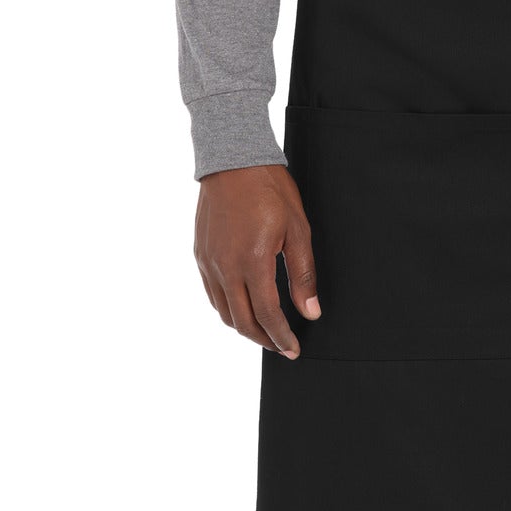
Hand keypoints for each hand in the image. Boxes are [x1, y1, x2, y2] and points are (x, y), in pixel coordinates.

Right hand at [195, 164, 318, 357]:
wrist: (232, 160)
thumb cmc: (270, 190)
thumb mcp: (298, 231)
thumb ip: (303, 276)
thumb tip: (310, 312)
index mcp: (254, 262)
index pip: (268, 316)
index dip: (282, 338)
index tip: (293, 350)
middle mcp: (226, 267)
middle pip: (243, 322)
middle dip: (264, 340)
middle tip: (282, 347)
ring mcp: (209, 262)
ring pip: (224, 312)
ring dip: (245, 328)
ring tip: (265, 332)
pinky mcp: (200, 254)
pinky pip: (212, 294)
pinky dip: (228, 309)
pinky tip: (243, 308)